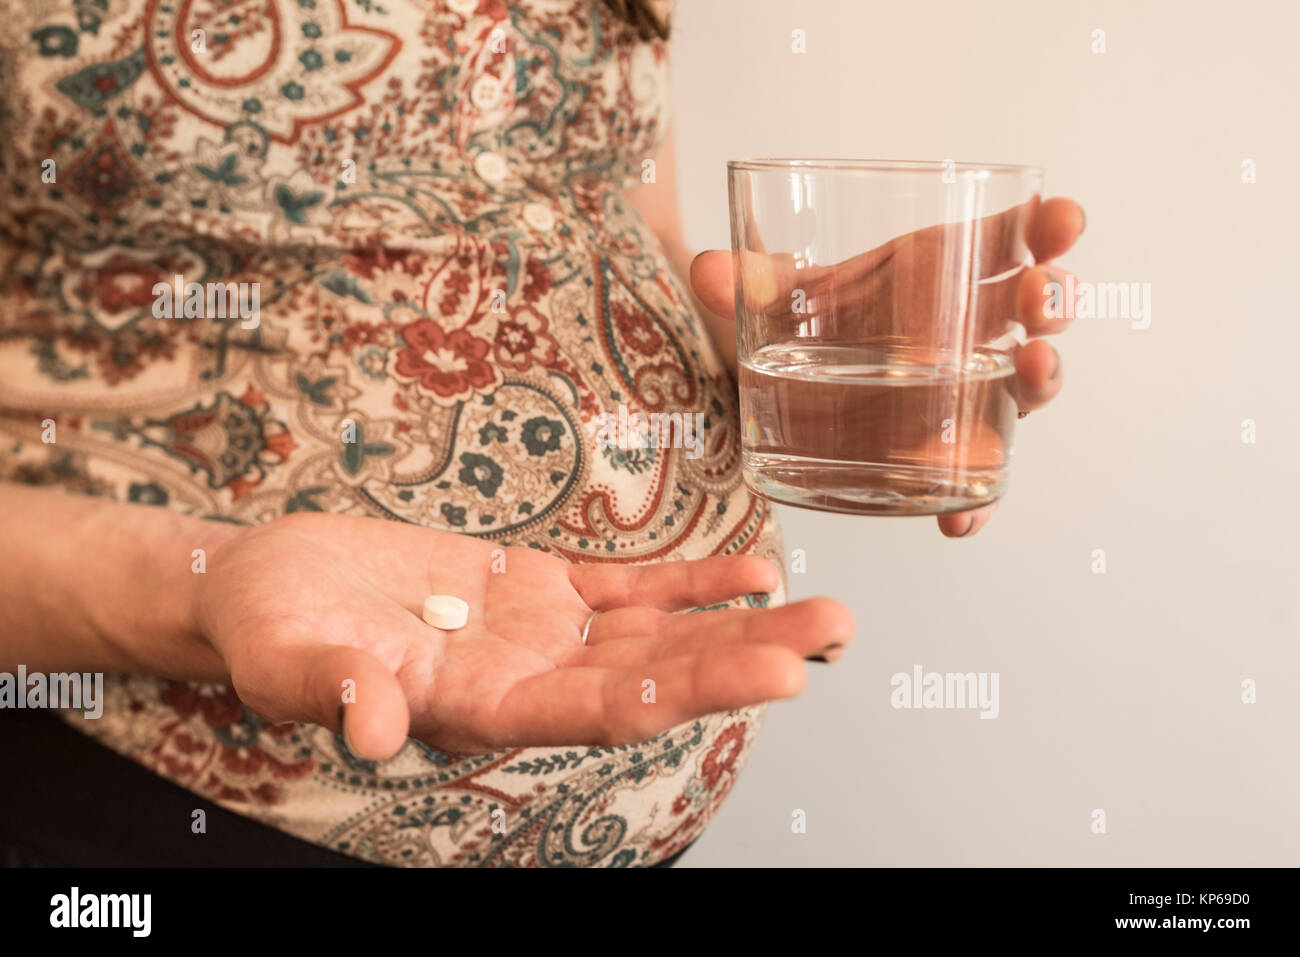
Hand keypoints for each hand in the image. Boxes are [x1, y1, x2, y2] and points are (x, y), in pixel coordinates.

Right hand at [196, 512, 853, 758]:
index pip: (599, 712)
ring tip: (826, 610)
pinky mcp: (540, 586)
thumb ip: (334, 690)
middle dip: (744, 658)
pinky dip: (691, 578)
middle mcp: (531, 682)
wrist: (273, 585)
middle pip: (656, 675)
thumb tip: (367, 730)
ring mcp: (544, 634)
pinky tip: (754, 569)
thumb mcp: (286, 660)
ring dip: (741, 622)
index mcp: (481, 712)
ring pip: (659, 632)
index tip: (768, 676)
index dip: (684, 692)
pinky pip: (630, 586)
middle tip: (829, 635)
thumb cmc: (271, 629)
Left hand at [689, 196, 1085, 536]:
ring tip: (1035, 368)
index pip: (1008, 241)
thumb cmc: (805, 323)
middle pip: (1031, 311)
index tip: (1066, 218)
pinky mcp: (943, 450)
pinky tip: (960, 521)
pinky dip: (974, 503)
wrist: (784, 381)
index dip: (1047, 228)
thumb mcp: (776, 300)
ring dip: (1042, 377)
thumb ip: (747, 283)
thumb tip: (708, 271)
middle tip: (1044, 297)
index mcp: (937, 272)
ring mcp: (962, 391)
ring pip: (1023, 384)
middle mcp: (964, 328)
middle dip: (1052, 299)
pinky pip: (973, 478)